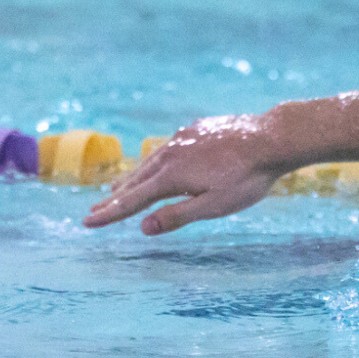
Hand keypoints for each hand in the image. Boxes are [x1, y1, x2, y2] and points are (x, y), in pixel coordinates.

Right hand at [83, 113, 287, 234]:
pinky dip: (153, 162)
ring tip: (117, 190)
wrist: (271, 138)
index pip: (132, 201)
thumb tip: (143, 227)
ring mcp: (182, 138)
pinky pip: (167, 149)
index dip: (109, 214)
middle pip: (134, 180)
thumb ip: (178, 216)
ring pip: (149, 162)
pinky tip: (156, 165)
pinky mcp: (195, 130)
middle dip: (114, 198)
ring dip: (131, 178)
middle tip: (94, 210)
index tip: (87, 223)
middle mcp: (169, 153)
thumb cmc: (247, 178)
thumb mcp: (215, 206)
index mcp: (171, 176)